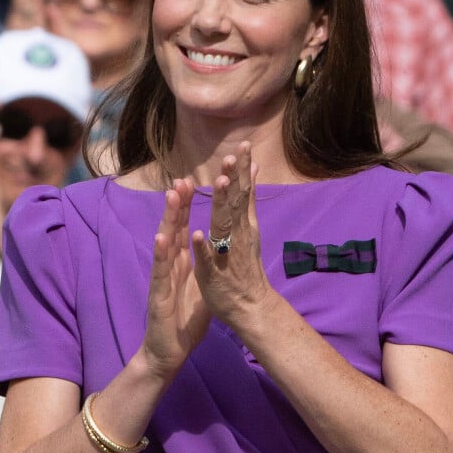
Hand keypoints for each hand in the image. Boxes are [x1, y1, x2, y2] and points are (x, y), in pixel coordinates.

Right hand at [143, 177, 209, 376]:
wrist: (169, 350)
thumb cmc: (186, 320)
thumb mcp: (203, 288)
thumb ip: (208, 267)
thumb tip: (221, 250)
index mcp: (181, 262)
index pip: (185, 228)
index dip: (188, 206)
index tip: (193, 182)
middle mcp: (170, 264)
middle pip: (174, 228)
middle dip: (178, 204)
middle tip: (182, 179)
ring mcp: (162, 277)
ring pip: (165, 243)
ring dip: (168, 219)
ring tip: (172, 196)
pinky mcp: (158, 293)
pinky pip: (160, 271)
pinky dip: (161, 253)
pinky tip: (162, 237)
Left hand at [192, 142, 270, 328]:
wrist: (252, 307)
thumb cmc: (245, 268)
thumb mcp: (248, 230)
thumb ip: (247, 202)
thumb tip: (253, 172)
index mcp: (242, 226)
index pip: (242, 192)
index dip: (241, 170)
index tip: (243, 145)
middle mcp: (236, 236)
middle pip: (235, 202)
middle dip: (234, 178)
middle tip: (233, 153)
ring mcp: (225, 254)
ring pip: (222, 225)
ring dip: (220, 204)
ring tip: (219, 182)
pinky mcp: (213, 273)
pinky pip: (207, 259)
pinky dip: (204, 246)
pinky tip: (199, 234)